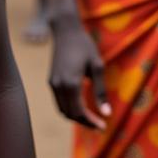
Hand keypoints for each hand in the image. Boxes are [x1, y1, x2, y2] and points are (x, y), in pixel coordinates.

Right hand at [48, 15, 110, 130]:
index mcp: (70, 83)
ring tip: (91, 118)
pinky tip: (81, 106)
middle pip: (69, 114)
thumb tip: (106, 113)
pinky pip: (59, 101)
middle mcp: (58, 85)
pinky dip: (69, 108)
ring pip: (62, 109)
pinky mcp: (51, 80)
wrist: (65, 31)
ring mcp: (52, 83)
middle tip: (99, 125)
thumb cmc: (84, 46)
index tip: (103, 126)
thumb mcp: (97, 67)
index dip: (91, 122)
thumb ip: (100, 91)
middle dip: (84, 122)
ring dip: (76, 116)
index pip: (79, 112)